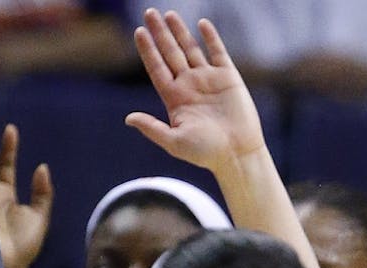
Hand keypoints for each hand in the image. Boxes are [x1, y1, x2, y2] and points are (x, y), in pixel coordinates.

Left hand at [125, 9, 265, 172]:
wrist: (238, 154)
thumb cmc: (206, 153)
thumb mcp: (174, 142)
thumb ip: (152, 128)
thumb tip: (128, 118)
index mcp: (174, 98)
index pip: (157, 67)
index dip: (148, 50)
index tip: (139, 32)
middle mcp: (190, 85)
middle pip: (170, 53)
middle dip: (160, 33)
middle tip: (149, 13)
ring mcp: (209, 80)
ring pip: (191, 49)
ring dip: (180, 31)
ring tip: (169, 14)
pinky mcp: (229, 79)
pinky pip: (218, 53)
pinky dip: (211, 38)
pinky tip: (202, 24)